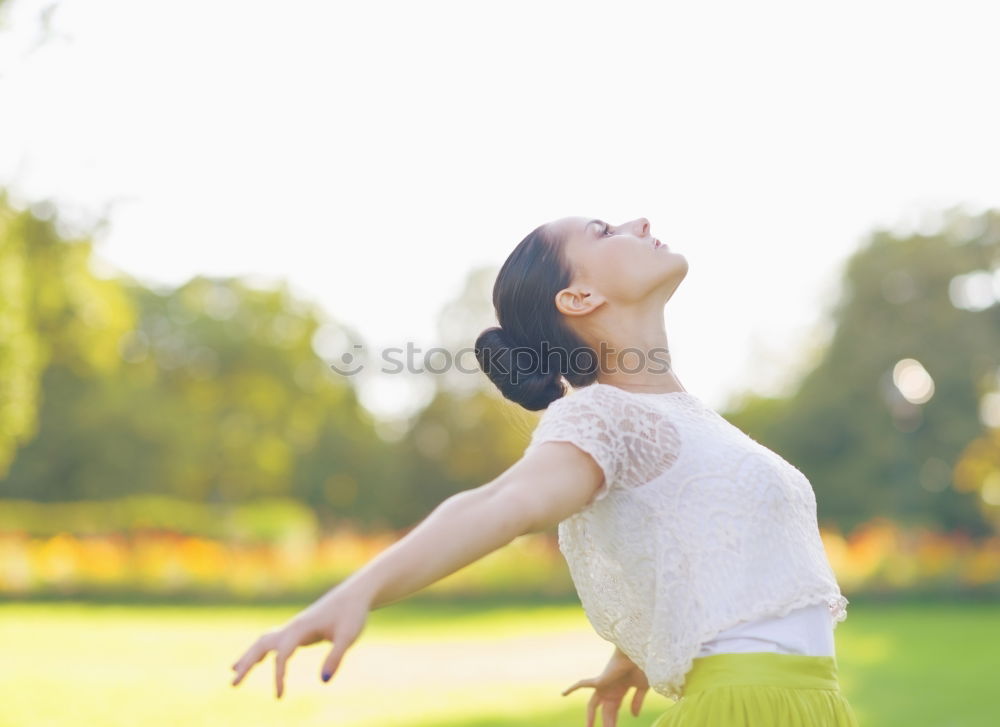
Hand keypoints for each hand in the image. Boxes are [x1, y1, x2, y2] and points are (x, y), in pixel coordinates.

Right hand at [229, 587, 370, 698]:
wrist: (355, 594)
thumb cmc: (353, 614)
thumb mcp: (349, 636)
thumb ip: (336, 657)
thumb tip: (322, 681)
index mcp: (302, 627)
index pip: (282, 654)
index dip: (278, 675)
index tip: (279, 696)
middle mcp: (293, 626)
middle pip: (262, 644)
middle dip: (246, 664)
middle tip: (232, 684)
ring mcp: (294, 627)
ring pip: (264, 641)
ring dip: (249, 656)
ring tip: (233, 672)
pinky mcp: (299, 629)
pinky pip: (274, 642)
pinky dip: (262, 652)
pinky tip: (258, 662)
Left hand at [561, 649, 649, 726]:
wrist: (639, 654)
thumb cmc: (642, 666)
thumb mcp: (641, 688)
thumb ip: (637, 701)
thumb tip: (634, 716)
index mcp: (619, 691)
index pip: (613, 711)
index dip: (612, 722)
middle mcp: (609, 689)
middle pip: (605, 712)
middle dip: (606, 724)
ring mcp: (603, 685)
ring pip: (593, 706)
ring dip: (591, 718)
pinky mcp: (599, 680)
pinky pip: (582, 684)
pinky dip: (572, 688)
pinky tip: (563, 694)